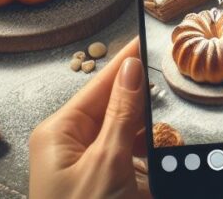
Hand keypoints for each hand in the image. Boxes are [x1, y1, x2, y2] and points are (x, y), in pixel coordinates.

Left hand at [29, 38, 147, 198]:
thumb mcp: (106, 164)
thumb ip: (121, 115)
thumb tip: (131, 69)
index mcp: (58, 133)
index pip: (98, 86)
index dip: (124, 63)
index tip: (142, 39)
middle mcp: (68, 147)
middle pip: (113, 109)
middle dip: (140, 105)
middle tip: (162, 90)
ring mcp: (86, 168)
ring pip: (124, 135)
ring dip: (146, 135)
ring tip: (165, 135)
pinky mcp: (103, 187)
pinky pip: (128, 161)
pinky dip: (147, 160)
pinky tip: (161, 162)